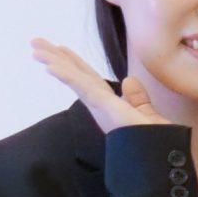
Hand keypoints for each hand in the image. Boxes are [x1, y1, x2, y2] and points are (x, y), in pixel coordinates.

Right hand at [32, 38, 166, 132]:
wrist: (162, 155)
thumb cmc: (154, 140)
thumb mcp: (146, 114)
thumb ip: (137, 99)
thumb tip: (128, 81)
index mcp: (108, 104)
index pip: (87, 77)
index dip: (73, 62)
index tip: (60, 48)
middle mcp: (99, 104)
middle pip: (75, 74)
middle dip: (55, 57)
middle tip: (35, 41)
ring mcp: (99, 105)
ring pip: (73, 78)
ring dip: (54, 62)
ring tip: (35, 49)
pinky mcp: (103, 107)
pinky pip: (82, 88)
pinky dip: (67, 76)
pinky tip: (51, 67)